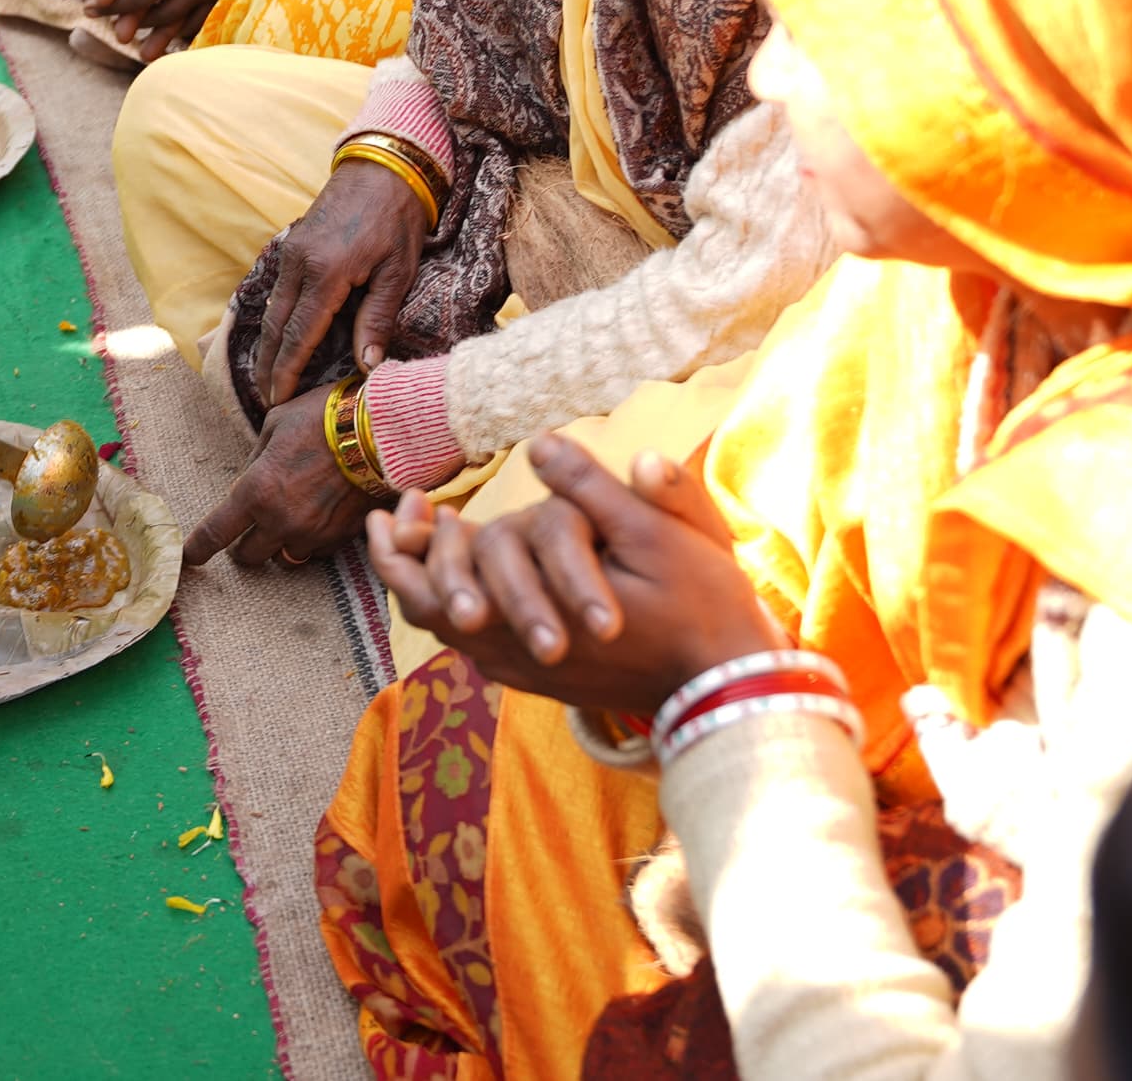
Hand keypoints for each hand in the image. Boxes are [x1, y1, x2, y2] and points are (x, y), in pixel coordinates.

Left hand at [184, 390, 383, 568]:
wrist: (382, 432)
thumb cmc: (325, 418)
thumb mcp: (276, 424)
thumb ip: (258, 459)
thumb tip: (250, 477)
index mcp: (257, 491)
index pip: (216, 532)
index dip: (198, 548)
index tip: (190, 557)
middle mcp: (281, 521)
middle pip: (249, 557)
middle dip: (243, 545)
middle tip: (248, 528)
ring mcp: (313, 534)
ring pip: (284, 559)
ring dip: (278, 546)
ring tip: (286, 522)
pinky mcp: (340, 538)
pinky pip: (315, 552)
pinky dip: (310, 541)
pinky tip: (317, 517)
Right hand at [247, 159, 433, 407]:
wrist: (383, 165)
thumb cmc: (398, 218)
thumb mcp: (398, 271)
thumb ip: (378, 317)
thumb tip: (368, 365)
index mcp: (328, 271)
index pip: (301, 334)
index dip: (288, 370)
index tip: (278, 398)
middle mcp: (300, 262)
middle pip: (276, 325)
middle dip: (269, 364)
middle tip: (264, 399)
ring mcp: (292, 250)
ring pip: (273, 307)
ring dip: (268, 344)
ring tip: (266, 376)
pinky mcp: (293, 243)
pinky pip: (278, 289)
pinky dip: (275, 319)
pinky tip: (277, 336)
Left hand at [365, 435, 780, 716]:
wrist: (732, 690)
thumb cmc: (700, 606)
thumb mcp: (654, 534)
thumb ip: (592, 491)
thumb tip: (540, 442)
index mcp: (533, 616)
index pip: (432, 587)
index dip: (405, 542)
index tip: (406, 499)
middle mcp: (517, 655)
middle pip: (426, 614)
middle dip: (402, 561)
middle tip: (399, 514)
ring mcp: (530, 675)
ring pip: (453, 635)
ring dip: (434, 583)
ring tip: (432, 535)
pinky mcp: (549, 683)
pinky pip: (483, 648)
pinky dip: (465, 607)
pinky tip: (480, 575)